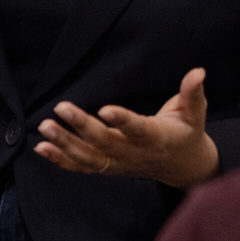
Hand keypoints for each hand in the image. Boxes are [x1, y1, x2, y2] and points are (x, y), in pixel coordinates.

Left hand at [34, 67, 219, 189]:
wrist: (183, 167)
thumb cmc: (187, 134)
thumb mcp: (196, 114)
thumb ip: (193, 94)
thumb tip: (199, 72)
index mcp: (156, 138)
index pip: (137, 130)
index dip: (122, 121)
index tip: (104, 109)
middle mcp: (134, 154)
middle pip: (105, 143)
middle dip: (82, 127)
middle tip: (61, 108)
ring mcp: (119, 164)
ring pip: (89, 158)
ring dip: (64, 145)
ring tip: (45, 128)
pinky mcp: (108, 168)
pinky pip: (82, 167)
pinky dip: (60, 160)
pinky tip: (40, 148)